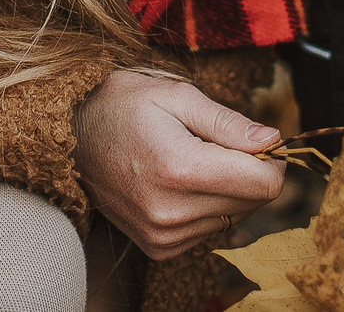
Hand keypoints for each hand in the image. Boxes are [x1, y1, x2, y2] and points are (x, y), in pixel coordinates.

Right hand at [72, 68, 283, 258]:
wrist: (71, 134)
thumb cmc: (124, 105)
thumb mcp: (177, 95)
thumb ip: (228, 122)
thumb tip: (272, 140)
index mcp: (180, 168)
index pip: (263, 184)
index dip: (272, 159)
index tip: (259, 141)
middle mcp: (171, 211)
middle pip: (253, 203)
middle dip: (248, 171)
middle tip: (215, 143)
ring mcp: (163, 234)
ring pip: (234, 218)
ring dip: (226, 190)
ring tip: (190, 160)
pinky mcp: (158, 247)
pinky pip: (209, 230)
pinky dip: (206, 206)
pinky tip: (179, 182)